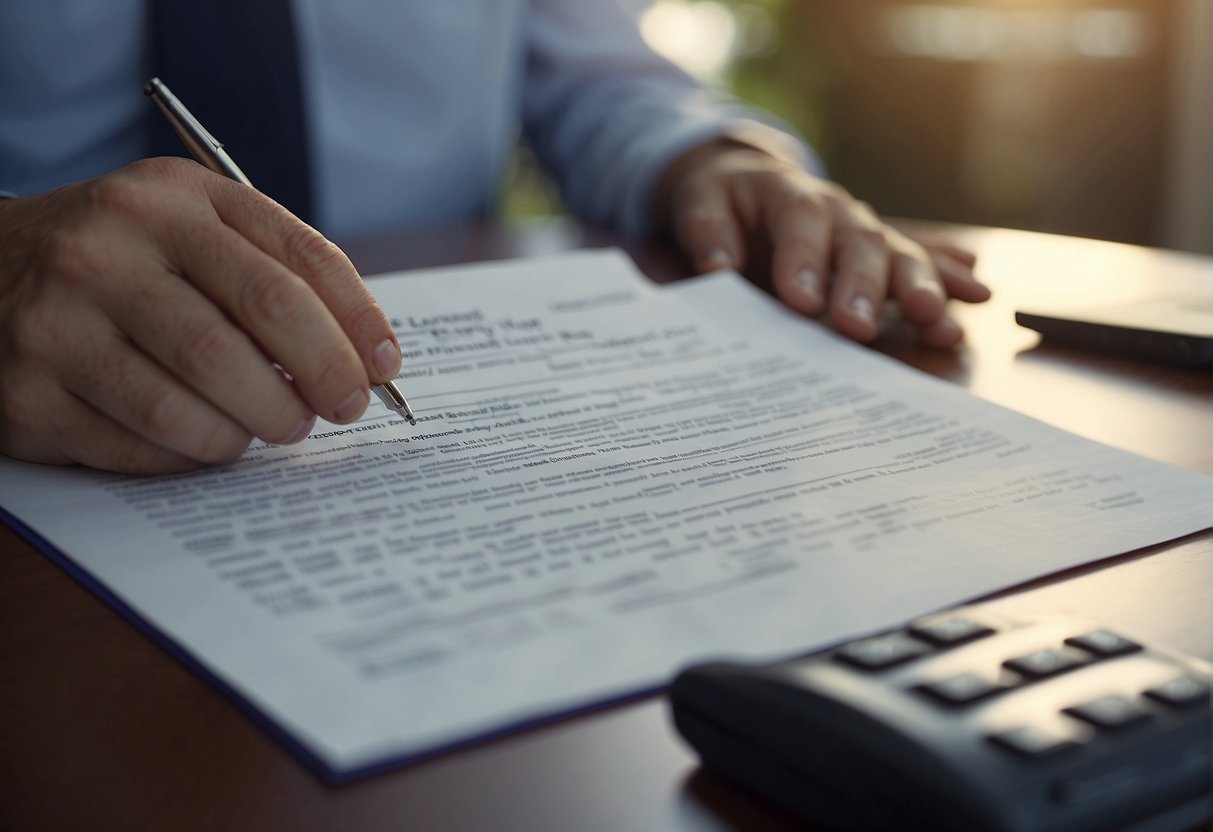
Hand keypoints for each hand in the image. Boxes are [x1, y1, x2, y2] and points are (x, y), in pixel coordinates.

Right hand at [0, 158, 401, 472]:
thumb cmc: (128, 260)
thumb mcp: (197, 229)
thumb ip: (278, 273)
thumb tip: (369, 359)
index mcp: (174, 199)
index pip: (295, 261)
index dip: (357, 322)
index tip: (386, 367)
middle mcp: (111, 246)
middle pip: (252, 328)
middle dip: (320, 379)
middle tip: (341, 409)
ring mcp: (60, 317)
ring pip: (194, 398)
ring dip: (256, 427)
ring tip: (273, 428)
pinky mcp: (28, 391)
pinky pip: (140, 444)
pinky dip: (193, 453)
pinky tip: (208, 440)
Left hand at [656, 141, 990, 345]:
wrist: (751, 181)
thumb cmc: (725, 199)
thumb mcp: (700, 205)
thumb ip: (708, 234)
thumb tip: (716, 267)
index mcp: (790, 195)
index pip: (800, 224)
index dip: (803, 260)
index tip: (800, 302)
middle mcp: (839, 212)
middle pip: (859, 243)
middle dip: (863, 286)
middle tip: (859, 327)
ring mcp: (866, 232)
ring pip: (899, 256)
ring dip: (920, 288)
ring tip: (936, 322)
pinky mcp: (882, 253)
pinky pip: (922, 263)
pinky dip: (949, 280)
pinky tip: (978, 300)